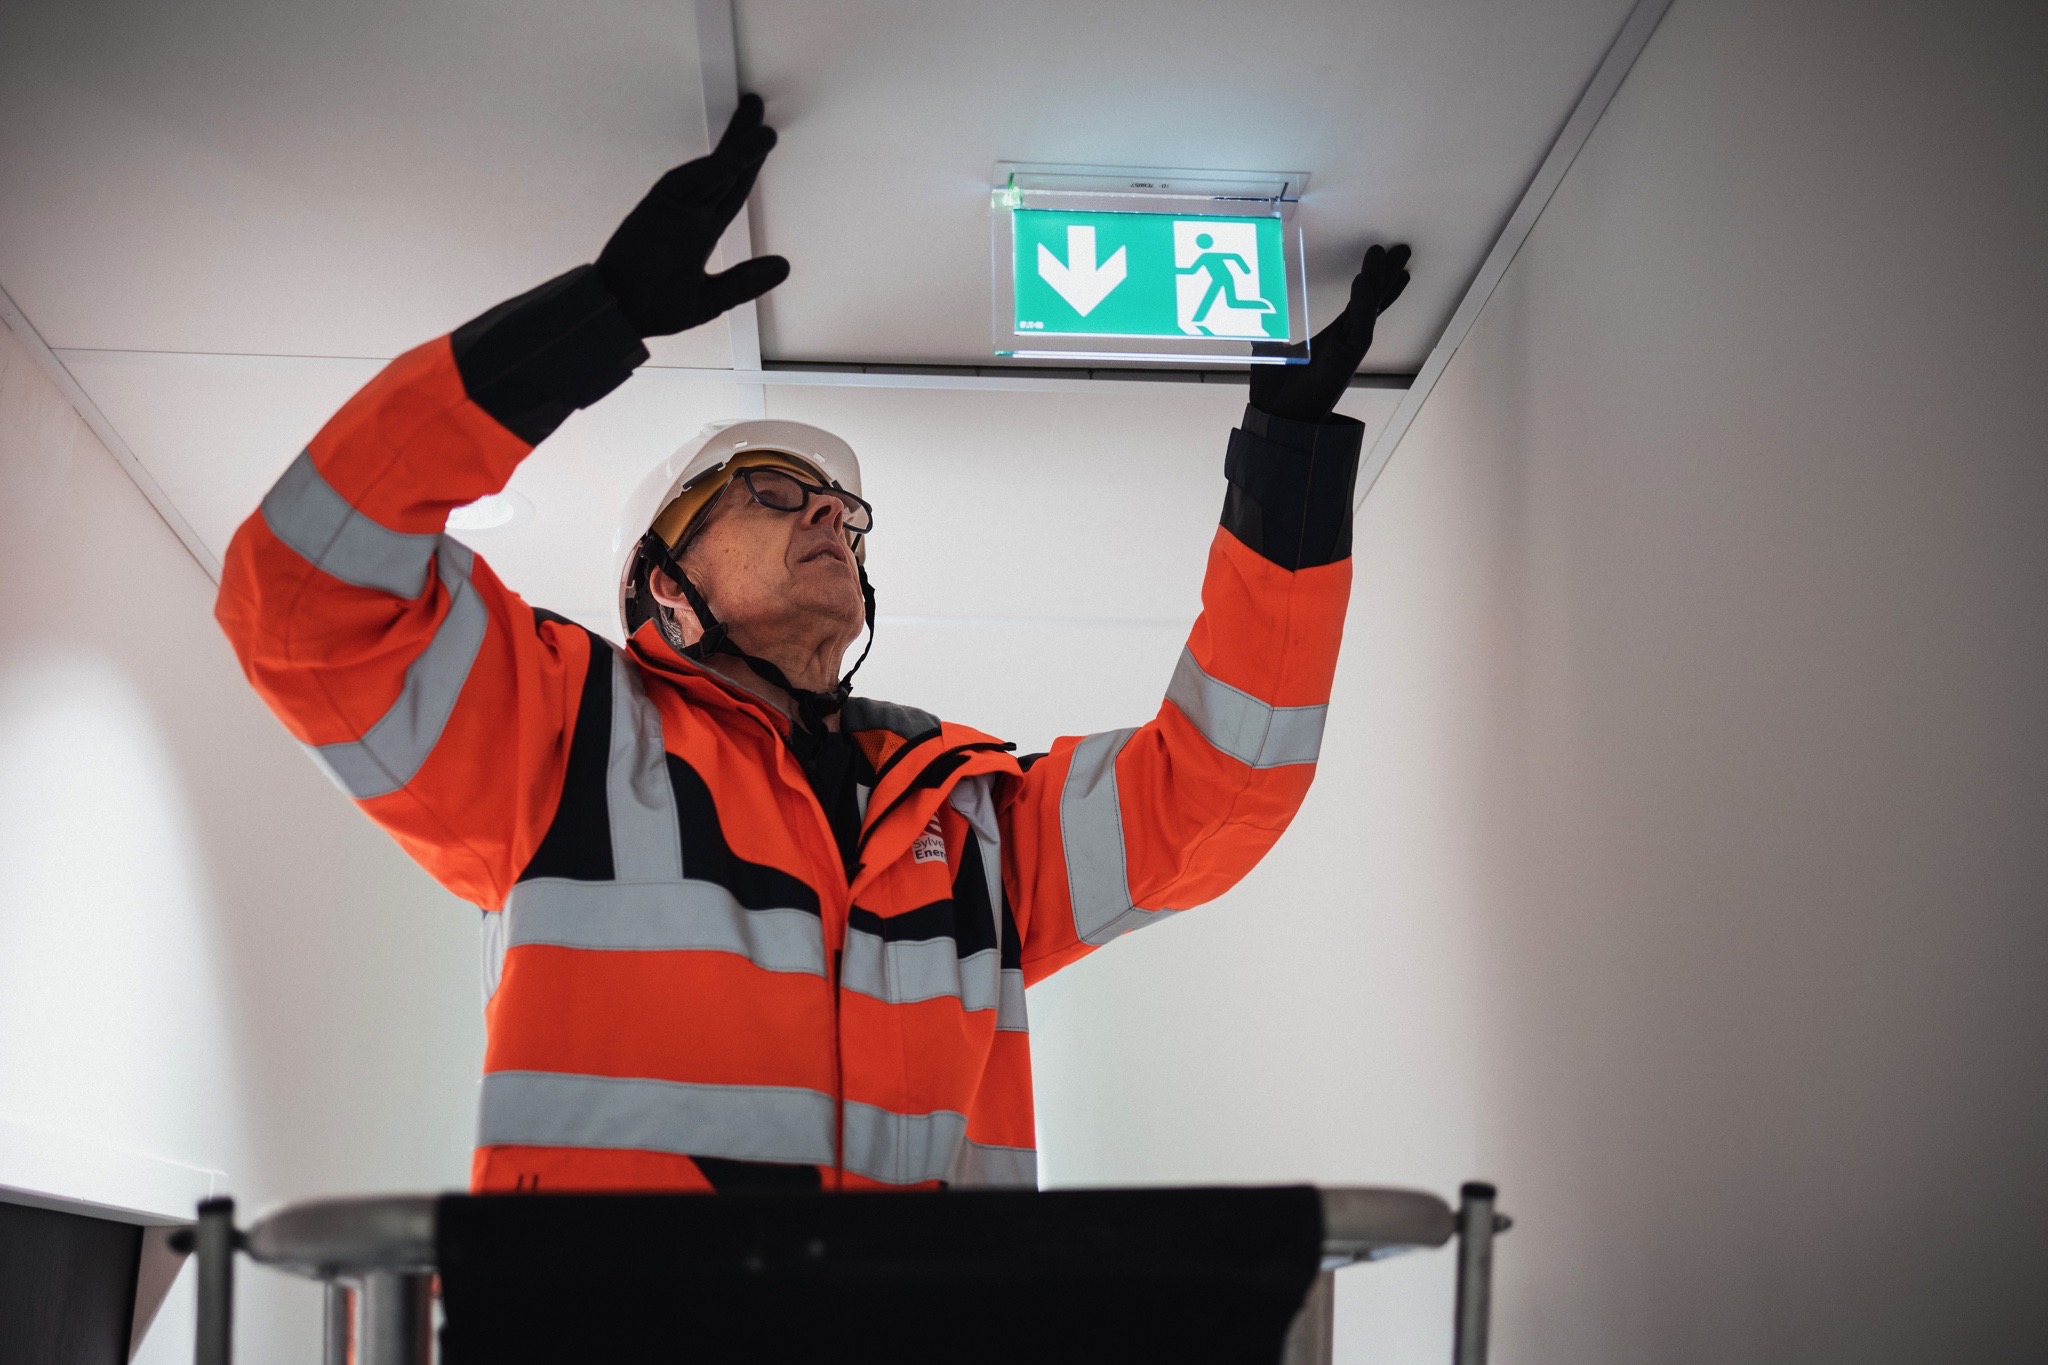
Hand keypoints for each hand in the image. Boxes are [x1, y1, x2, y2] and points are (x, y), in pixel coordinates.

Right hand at [597, 94, 791, 338]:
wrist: (617, 318)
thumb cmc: (654, 308)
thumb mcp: (712, 298)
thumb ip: (746, 280)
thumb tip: (783, 266)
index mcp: (701, 230)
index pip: (732, 188)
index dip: (749, 163)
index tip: (764, 138)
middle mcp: (689, 213)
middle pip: (723, 169)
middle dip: (742, 139)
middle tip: (755, 106)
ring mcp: (673, 209)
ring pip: (710, 171)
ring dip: (735, 149)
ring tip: (758, 127)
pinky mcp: (655, 209)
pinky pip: (687, 183)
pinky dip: (711, 170)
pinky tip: (734, 157)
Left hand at [1249, 243, 1410, 422]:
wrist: (1277, 418)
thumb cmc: (1277, 391)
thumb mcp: (1270, 352)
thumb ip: (1267, 333)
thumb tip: (1254, 318)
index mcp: (1333, 337)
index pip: (1358, 303)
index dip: (1372, 282)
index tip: (1383, 261)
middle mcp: (1346, 340)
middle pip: (1373, 300)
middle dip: (1388, 275)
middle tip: (1403, 249)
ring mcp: (1349, 349)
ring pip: (1370, 308)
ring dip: (1380, 281)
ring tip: (1391, 256)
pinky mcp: (1346, 359)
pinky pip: (1359, 325)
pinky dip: (1363, 304)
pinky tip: (1365, 281)